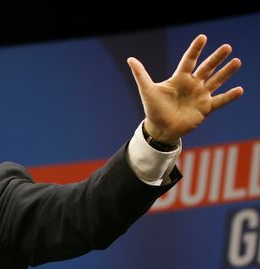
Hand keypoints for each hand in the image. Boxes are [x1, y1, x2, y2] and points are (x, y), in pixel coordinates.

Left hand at [127, 34, 242, 142]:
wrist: (160, 129)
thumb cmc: (153, 109)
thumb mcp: (147, 90)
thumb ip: (141, 74)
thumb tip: (130, 59)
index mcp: (180, 78)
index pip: (189, 60)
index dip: (195, 49)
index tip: (202, 37)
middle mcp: (192, 84)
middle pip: (207, 68)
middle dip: (216, 58)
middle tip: (227, 47)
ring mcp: (200, 95)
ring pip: (216, 81)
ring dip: (226, 72)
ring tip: (237, 61)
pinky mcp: (205, 108)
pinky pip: (220, 101)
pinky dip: (229, 96)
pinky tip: (239, 90)